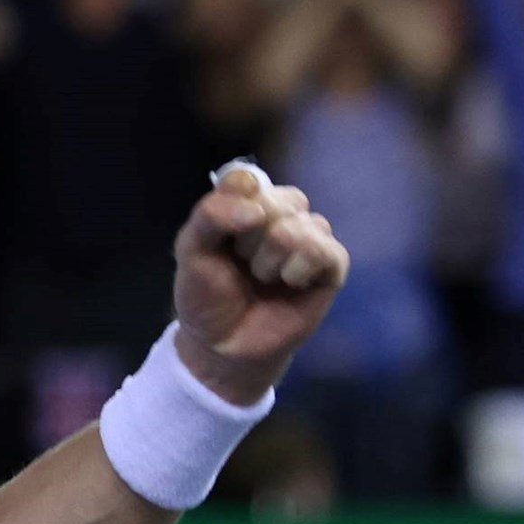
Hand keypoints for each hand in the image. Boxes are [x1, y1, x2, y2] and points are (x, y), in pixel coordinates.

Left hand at [171, 166, 348, 403]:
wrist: (224, 343)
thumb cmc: (207, 293)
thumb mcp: (191, 251)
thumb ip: (211, 216)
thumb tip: (255, 208)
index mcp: (247, 202)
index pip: (248, 180)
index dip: (233, 208)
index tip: (221, 237)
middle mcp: (282, 213)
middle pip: (278, 200)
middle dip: (249, 238)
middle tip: (240, 262)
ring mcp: (309, 237)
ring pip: (299, 226)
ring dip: (269, 259)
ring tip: (261, 277)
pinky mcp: (331, 265)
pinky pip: (325, 251)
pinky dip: (298, 269)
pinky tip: (289, 283)